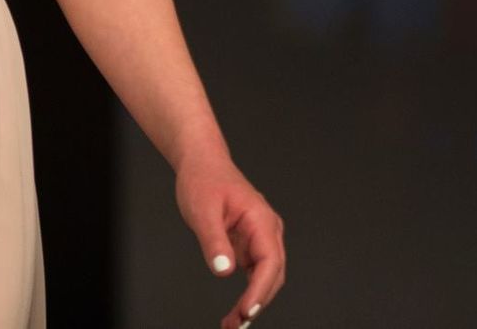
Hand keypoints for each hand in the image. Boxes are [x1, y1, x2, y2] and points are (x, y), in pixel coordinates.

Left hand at [176, 151, 286, 327]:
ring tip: (233, 323)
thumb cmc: (205, 181)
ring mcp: (260, 237)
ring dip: (254, 301)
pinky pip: (256, 272)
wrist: (204, 165)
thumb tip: (224, 271)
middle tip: (236, 325)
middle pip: (274, 273)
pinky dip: (249, 293)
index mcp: (261, 219)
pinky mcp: (250, 243)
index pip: (270, 261)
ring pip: (267, 275)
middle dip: (258, 301)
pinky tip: (236, 309)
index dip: (260, 289)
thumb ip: (214, 242)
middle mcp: (267, 229)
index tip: (246, 311)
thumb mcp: (203, 212)